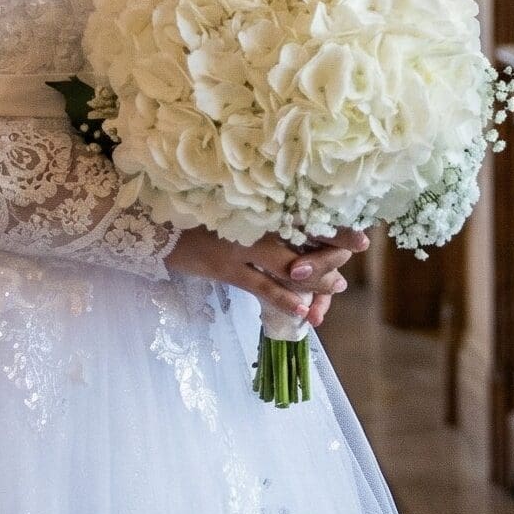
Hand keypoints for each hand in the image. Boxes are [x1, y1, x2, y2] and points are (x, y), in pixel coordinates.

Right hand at [162, 224, 367, 327]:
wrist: (153, 220)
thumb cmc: (193, 213)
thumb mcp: (229, 209)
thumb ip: (260, 217)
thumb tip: (296, 236)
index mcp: (256, 202)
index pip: (304, 211)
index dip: (334, 221)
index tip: (360, 232)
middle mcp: (253, 220)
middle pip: (303, 237)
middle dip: (333, 250)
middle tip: (355, 253)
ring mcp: (240, 244)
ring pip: (289, 265)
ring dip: (316, 278)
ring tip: (336, 287)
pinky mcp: (225, 266)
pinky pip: (261, 285)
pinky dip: (283, 298)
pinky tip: (303, 310)